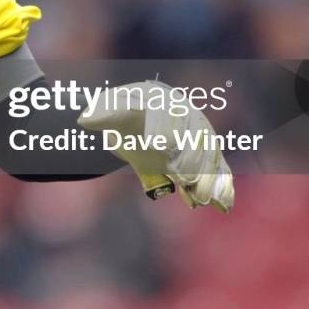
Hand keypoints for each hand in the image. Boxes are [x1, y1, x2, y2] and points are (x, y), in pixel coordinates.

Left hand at [76, 80, 234, 211]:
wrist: (138, 125)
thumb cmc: (123, 114)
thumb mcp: (109, 112)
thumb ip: (102, 116)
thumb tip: (84, 119)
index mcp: (163, 102)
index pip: (168, 116)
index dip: (166, 132)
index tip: (163, 147)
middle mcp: (186, 118)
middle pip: (193, 139)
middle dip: (191, 160)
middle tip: (185, 179)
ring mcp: (198, 139)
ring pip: (207, 158)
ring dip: (207, 179)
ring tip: (201, 199)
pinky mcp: (203, 160)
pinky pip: (217, 171)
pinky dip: (222, 187)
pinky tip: (223, 206)